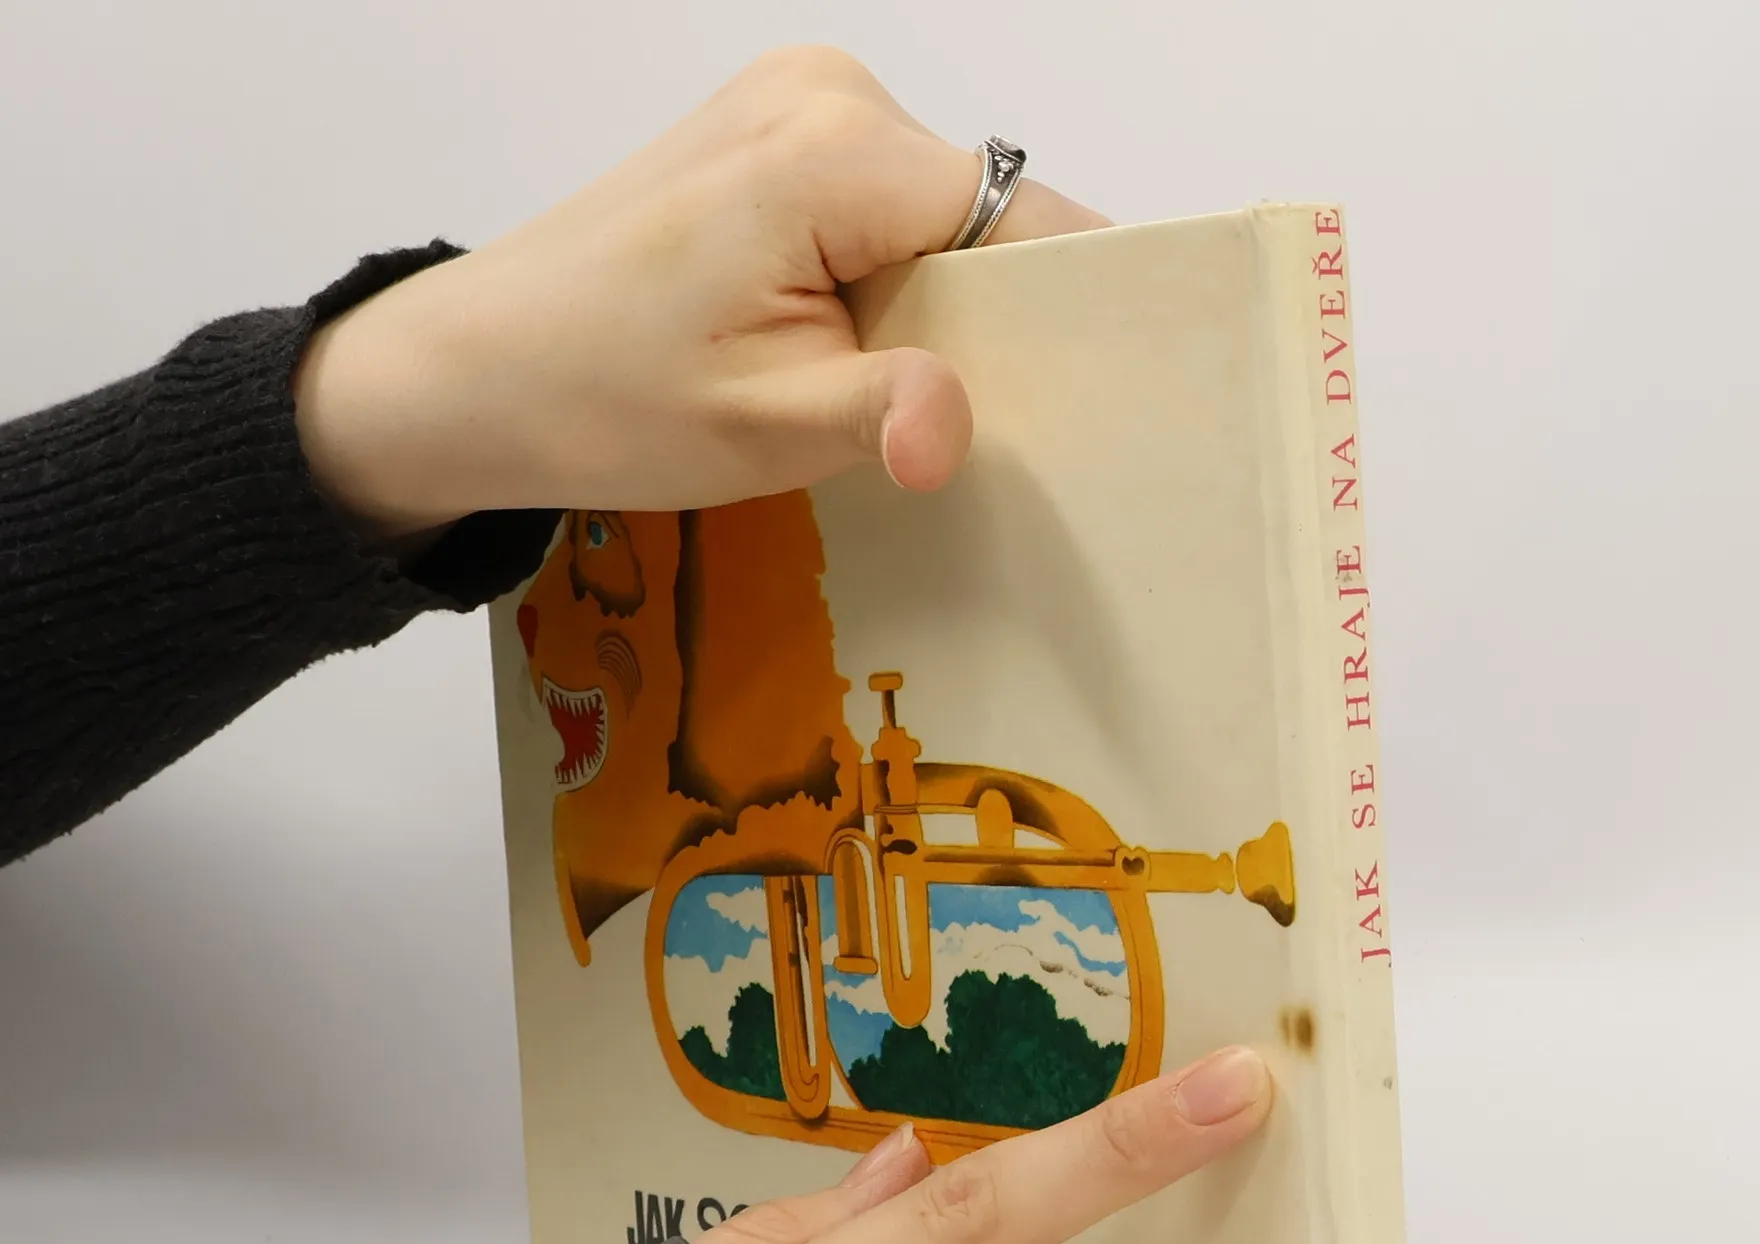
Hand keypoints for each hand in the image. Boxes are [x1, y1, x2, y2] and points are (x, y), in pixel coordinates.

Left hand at [294, 47, 1107, 539]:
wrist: (481, 371)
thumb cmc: (601, 396)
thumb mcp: (758, 427)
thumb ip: (879, 411)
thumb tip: (958, 430)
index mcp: (829, 149)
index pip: (1017, 217)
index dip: (1056, 313)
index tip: (1074, 404)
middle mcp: (823, 93)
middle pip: (983, 216)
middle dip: (983, 322)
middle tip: (943, 424)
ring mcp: (796, 102)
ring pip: (938, 218)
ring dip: (929, 312)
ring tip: (866, 390)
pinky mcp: (777, 133)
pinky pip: (885, 208)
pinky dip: (885, 285)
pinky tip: (836, 351)